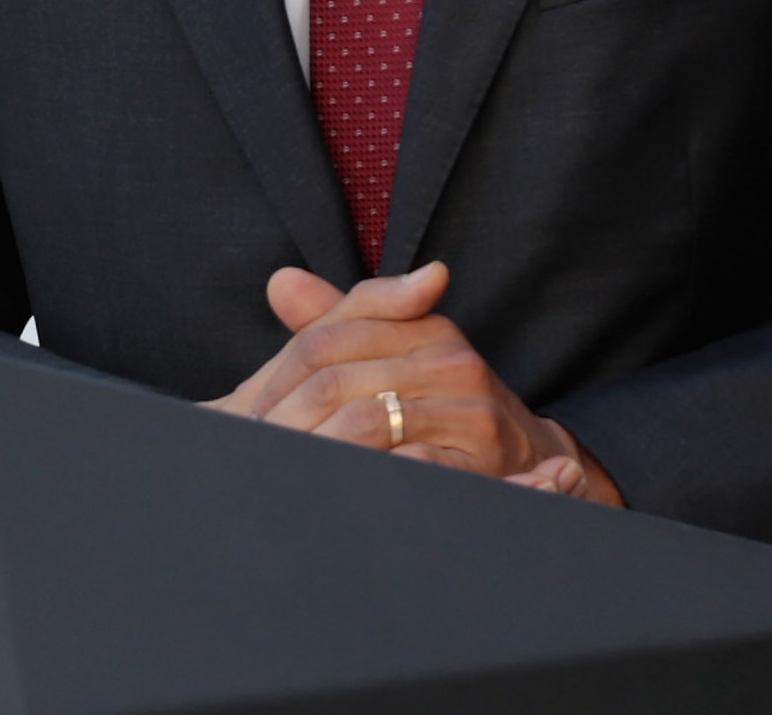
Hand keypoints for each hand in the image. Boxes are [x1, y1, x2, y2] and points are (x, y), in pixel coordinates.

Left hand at [202, 261, 622, 504]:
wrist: (522, 457)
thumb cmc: (443, 406)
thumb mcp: (397, 354)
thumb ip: (340, 320)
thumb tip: (279, 281)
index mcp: (426, 328)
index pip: (327, 339)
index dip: (278, 380)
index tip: (249, 416)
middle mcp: (452, 360)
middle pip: (336, 380)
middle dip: (285, 419)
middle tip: (250, 452)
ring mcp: (469, 409)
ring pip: (365, 421)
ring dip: (311, 451)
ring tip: (276, 473)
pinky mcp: (480, 460)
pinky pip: (406, 466)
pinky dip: (360, 479)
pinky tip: (331, 491)